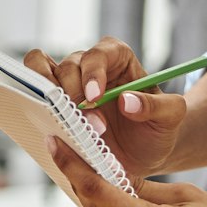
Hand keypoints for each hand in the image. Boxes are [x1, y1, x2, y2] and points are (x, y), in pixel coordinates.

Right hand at [24, 37, 185, 180]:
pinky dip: (34, 100)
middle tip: (93, 125)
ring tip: (65, 121)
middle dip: (76, 96)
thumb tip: (126, 100)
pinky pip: (34, 89)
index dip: (93, 73)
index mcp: (119, 58)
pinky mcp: (55, 101)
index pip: (99, 54)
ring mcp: (69, 81)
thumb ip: (158, 106)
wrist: (145, 152)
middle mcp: (91, 65)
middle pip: (69, 65)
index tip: (95, 98)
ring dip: (50, 96)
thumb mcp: (172, 117)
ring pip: (43, 70)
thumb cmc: (158, 127)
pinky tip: (51, 123)